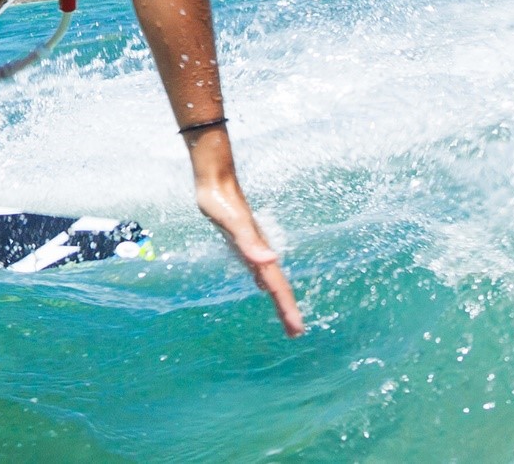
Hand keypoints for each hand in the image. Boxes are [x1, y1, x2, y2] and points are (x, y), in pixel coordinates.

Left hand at [190, 146, 303, 336]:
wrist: (215, 180)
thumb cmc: (222, 202)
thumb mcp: (233, 224)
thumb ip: (250, 244)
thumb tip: (271, 261)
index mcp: (261, 252)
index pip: (278, 287)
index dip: (288, 309)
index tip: (297, 330)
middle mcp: (260, 252)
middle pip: (277, 286)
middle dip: (287, 310)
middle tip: (295, 333)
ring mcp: (252, 246)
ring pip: (269, 278)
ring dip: (278, 298)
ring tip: (284, 315)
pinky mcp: (242, 241)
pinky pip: (257, 268)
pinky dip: (262, 281)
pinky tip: (259, 284)